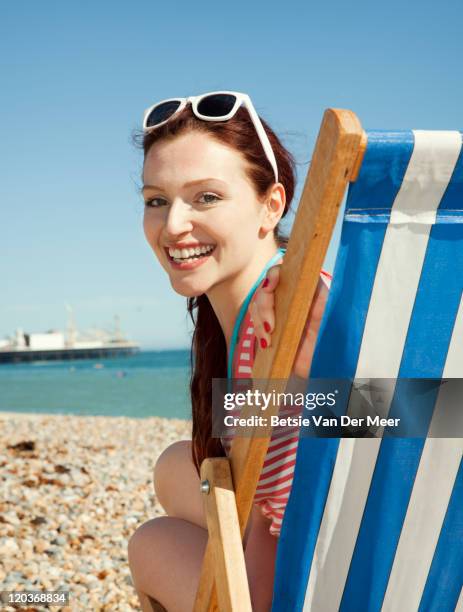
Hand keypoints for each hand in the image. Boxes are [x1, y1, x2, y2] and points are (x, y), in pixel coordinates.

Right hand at [249, 265, 328, 379]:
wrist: (329, 358)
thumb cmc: (333, 329)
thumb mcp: (328, 306)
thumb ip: (317, 291)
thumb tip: (301, 282)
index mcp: (300, 287)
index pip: (280, 272)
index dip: (273, 276)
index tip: (271, 286)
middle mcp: (286, 297)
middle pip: (263, 291)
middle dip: (263, 307)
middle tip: (271, 326)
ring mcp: (277, 314)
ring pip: (256, 308)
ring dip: (259, 323)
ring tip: (269, 338)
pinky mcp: (271, 330)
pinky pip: (257, 327)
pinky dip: (259, 334)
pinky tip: (266, 343)